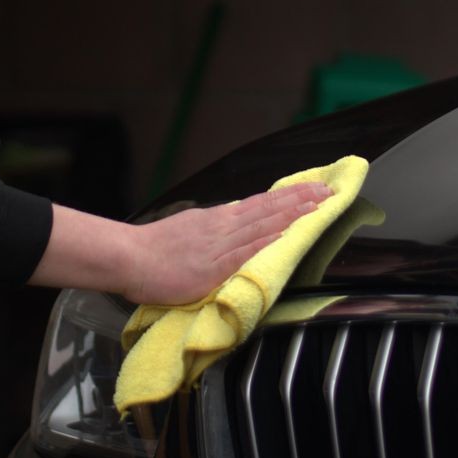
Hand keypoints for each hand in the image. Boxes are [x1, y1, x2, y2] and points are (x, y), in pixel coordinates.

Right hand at [123, 183, 331, 305]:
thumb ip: (212, 230)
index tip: (311, 189)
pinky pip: (243, 253)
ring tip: (316, 206)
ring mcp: (218, 246)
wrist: (130, 258)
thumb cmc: (153, 249)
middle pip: (267, 209)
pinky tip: (283, 235)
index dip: (287, 197)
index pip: (259, 204)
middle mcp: (222, 226)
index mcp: (217, 219)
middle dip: (299, 200)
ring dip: (291, 215)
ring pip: (261, 225)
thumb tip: (233, 224)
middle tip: (327, 190)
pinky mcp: (211, 268)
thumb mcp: (188, 229)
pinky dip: (264, 242)